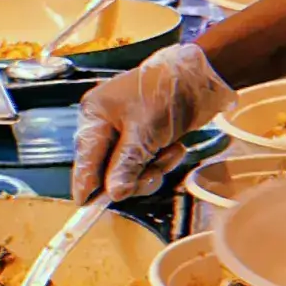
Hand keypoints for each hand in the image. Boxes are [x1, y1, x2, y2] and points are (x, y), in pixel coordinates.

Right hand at [72, 43, 232, 202]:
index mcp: (94, 117)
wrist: (200, 77)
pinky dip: (161, 161)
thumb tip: (113, 195)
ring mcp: (124, 133)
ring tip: (170, 152)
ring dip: (152, 169)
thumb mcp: (144, 132)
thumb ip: (126, 165)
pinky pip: (145, 164)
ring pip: (129, 172)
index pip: (85, 159)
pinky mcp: (143, 139)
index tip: (87, 209)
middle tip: (153, 173)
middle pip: (107, 170)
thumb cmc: (165, 94)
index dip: (86, 185)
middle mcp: (104, 125)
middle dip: (133, 176)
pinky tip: (174, 147)